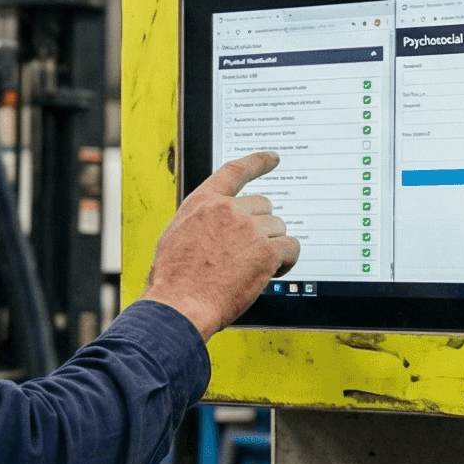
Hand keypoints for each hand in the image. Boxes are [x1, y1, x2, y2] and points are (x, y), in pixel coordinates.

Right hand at [144, 150, 300, 338]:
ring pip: (278, 227)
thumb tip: (215, 230)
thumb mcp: (176, 238)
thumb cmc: (173, 281)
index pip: (235, 171)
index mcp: (203, 203)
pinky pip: (291, 247)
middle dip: (261, 228)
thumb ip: (201, 224)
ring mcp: (248, 229)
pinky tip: (272, 272)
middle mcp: (227, 210)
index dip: (257, 162)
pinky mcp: (265, 252)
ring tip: (254, 267)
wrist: (179, 305)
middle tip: (250, 251)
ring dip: (272, 245)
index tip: (272, 158)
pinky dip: (287, 260)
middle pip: (263, 206)